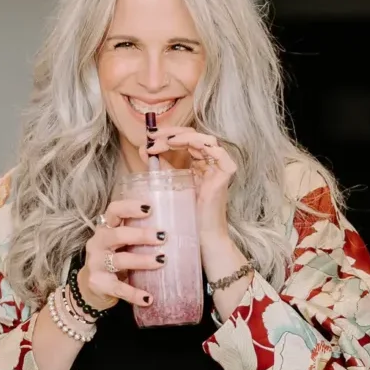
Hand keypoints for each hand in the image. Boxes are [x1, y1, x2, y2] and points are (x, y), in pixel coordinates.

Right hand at [77, 199, 164, 310]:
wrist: (90, 287)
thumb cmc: (113, 260)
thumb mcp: (120, 244)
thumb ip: (137, 236)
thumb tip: (174, 230)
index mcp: (105, 229)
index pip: (114, 210)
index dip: (130, 207)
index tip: (150, 209)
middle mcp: (97, 243)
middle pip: (118, 235)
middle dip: (141, 235)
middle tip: (163, 237)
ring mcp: (96, 264)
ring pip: (120, 260)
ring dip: (142, 260)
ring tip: (161, 261)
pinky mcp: (98, 284)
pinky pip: (119, 288)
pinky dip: (135, 294)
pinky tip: (149, 298)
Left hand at [144, 125, 236, 242]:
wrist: (200, 236)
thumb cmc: (186, 215)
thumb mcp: (169, 183)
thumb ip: (159, 166)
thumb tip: (144, 148)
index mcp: (198, 163)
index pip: (184, 140)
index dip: (166, 135)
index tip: (148, 137)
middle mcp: (210, 163)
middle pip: (193, 136)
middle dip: (171, 133)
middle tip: (153, 137)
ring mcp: (219, 167)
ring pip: (205, 139)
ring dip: (183, 137)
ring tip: (165, 141)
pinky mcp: (225, 174)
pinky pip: (218, 152)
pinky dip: (200, 145)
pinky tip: (182, 145)